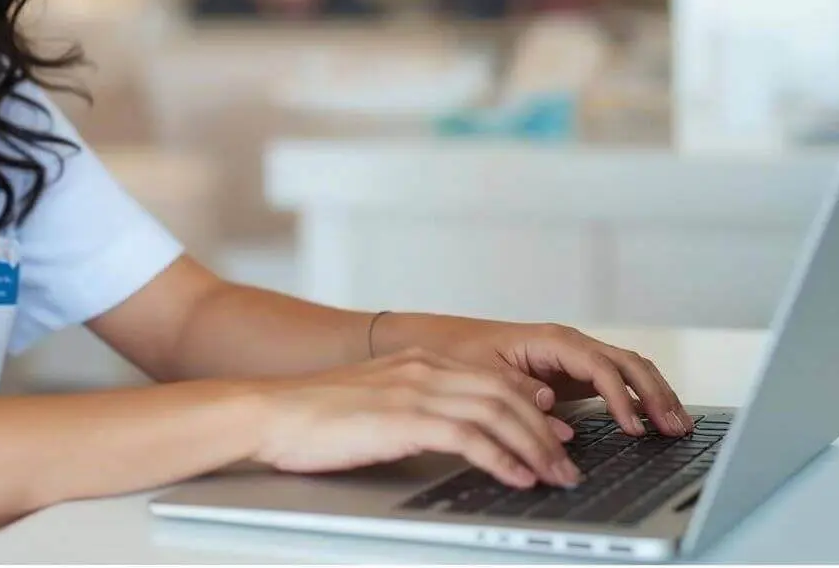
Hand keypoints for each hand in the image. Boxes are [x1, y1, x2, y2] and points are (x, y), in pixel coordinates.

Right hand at [248, 347, 584, 489]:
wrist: (271, 413)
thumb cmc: (315, 416)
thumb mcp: (377, 402)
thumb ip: (418, 406)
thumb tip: (455, 433)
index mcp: (420, 362)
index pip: (496, 378)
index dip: (534, 406)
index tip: (557, 432)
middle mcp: (425, 369)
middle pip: (507, 394)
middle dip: (545, 432)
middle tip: (567, 462)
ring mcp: (415, 390)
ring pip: (498, 413)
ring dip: (534, 448)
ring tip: (554, 476)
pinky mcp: (404, 418)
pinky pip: (469, 437)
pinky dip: (502, 459)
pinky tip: (517, 478)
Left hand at [377, 313, 692, 438]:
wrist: (442, 343)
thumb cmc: (460, 352)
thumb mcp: (482, 373)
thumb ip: (518, 392)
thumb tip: (553, 414)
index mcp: (550, 340)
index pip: (599, 365)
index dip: (620, 397)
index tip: (632, 427)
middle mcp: (569, 345)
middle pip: (627, 363)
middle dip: (655, 393)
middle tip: (674, 427)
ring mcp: (574, 359)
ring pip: (629, 370)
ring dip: (656, 394)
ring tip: (678, 425)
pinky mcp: (573, 375)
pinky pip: (617, 382)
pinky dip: (640, 398)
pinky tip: (653, 421)